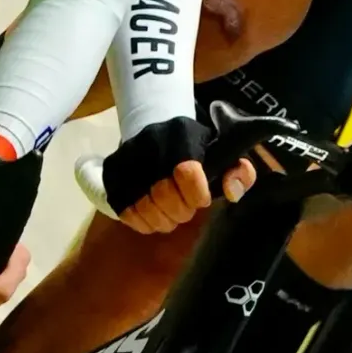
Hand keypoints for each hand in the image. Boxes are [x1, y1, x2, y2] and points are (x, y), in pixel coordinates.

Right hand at [80, 116, 259, 232]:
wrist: (160, 130)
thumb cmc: (200, 149)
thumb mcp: (226, 155)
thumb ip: (240, 173)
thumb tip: (232, 191)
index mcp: (182, 133)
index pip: (186, 173)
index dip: (197, 195)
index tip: (202, 199)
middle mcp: (150, 141)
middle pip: (163, 195)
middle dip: (180, 211)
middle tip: (186, 210)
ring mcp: (126, 158)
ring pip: (142, 207)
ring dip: (162, 220)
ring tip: (170, 213)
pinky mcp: (111, 174)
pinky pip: (125, 211)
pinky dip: (143, 222)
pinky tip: (153, 215)